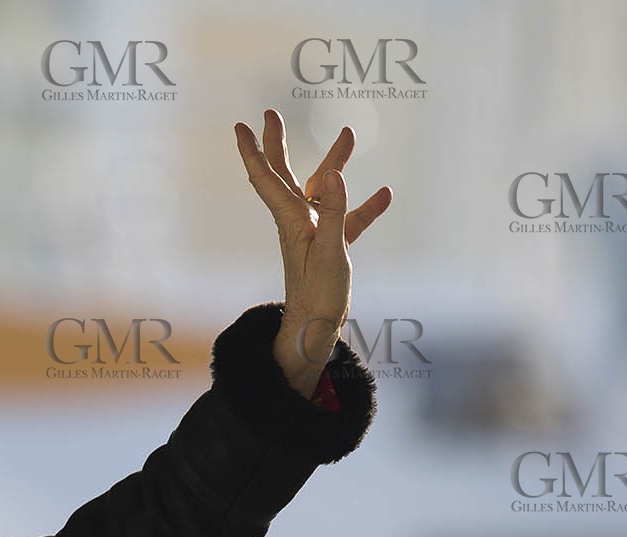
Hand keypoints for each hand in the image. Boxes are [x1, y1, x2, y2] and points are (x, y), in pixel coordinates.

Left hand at [234, 109, 392, 394]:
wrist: (315, 330)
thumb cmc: (318, 295)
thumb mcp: (330, 251)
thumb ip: (333, 211)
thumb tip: (330, 173)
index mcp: (292, 219)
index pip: (267, 177)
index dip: (253, 150)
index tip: (241, 125)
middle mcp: (298, 221)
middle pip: (284, 174)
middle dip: (277, 143)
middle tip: (271, 114)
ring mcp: (315, 233)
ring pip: (322, 190)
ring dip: (333, 163)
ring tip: (348, 134)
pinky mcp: (331, 248)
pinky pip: (348, 220)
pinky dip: (365, 206)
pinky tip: (385, 193)